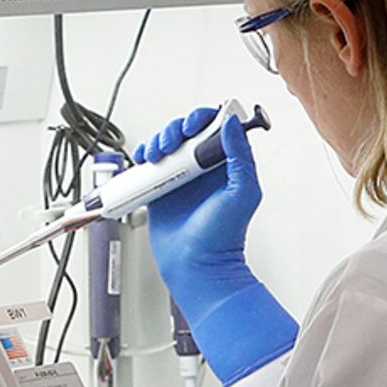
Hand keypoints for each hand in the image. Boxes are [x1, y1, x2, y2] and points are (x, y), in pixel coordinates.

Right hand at [133, 107, 297, 386]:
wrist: (198, 266)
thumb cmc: (224, 237)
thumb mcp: (243, 193)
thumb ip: (240, 156)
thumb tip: (233, 124)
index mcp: (226, 165)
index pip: (215, 128)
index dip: (202, 120)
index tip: (193, 128)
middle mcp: (203, 168)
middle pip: (186, 132)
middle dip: (175, 129)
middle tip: (172, 144)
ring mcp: (181, 178)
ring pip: (166, 145)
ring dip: (158, 141)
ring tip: (157, 154)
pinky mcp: (161, 190)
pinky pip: (148, 165)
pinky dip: (143, 156)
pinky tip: (144, 160)